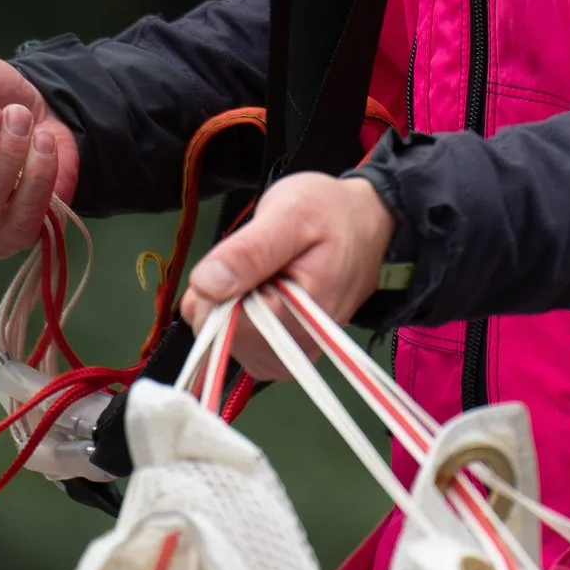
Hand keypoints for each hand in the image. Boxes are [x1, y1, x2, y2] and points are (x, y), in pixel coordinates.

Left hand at [181, 171, 394, 380]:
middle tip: (257, 258)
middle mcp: (294, 351)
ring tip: (265, 269)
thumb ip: (249, 251)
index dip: (216, 289)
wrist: (364, 222)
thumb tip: (206, 284)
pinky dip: (237, 309)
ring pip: (224, 338)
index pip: (225, 327)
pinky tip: (263, 285)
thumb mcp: (290, 214)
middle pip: (221, 336)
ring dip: (230, 300)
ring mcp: (288, 356)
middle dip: (223, 293)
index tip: (240, 256)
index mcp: (299, 322)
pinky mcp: (282, 353)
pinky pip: (237, 340)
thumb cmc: (331, 213)